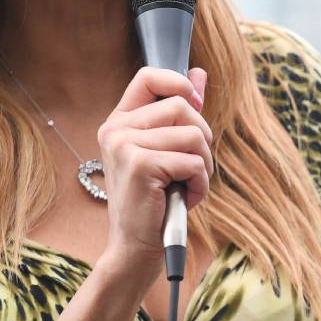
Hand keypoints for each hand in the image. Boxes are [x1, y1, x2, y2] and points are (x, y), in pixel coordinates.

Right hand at [96, 66, 211, 271]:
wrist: (135, 247)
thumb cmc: (155, 199)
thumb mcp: (168, 150)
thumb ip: (181, 112)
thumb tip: (199, 73)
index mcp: (120, 121)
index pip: (149, 77)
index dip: (178, 83)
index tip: (194, 106)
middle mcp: (116, 129)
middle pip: (181, 106)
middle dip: (202, 138)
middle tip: (192, 168)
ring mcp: (124, 145)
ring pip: (192, 135)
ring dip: (203, 165)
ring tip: (188, 186)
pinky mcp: (139, 165)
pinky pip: (193, 162)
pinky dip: (201, 184)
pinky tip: (186, 198)